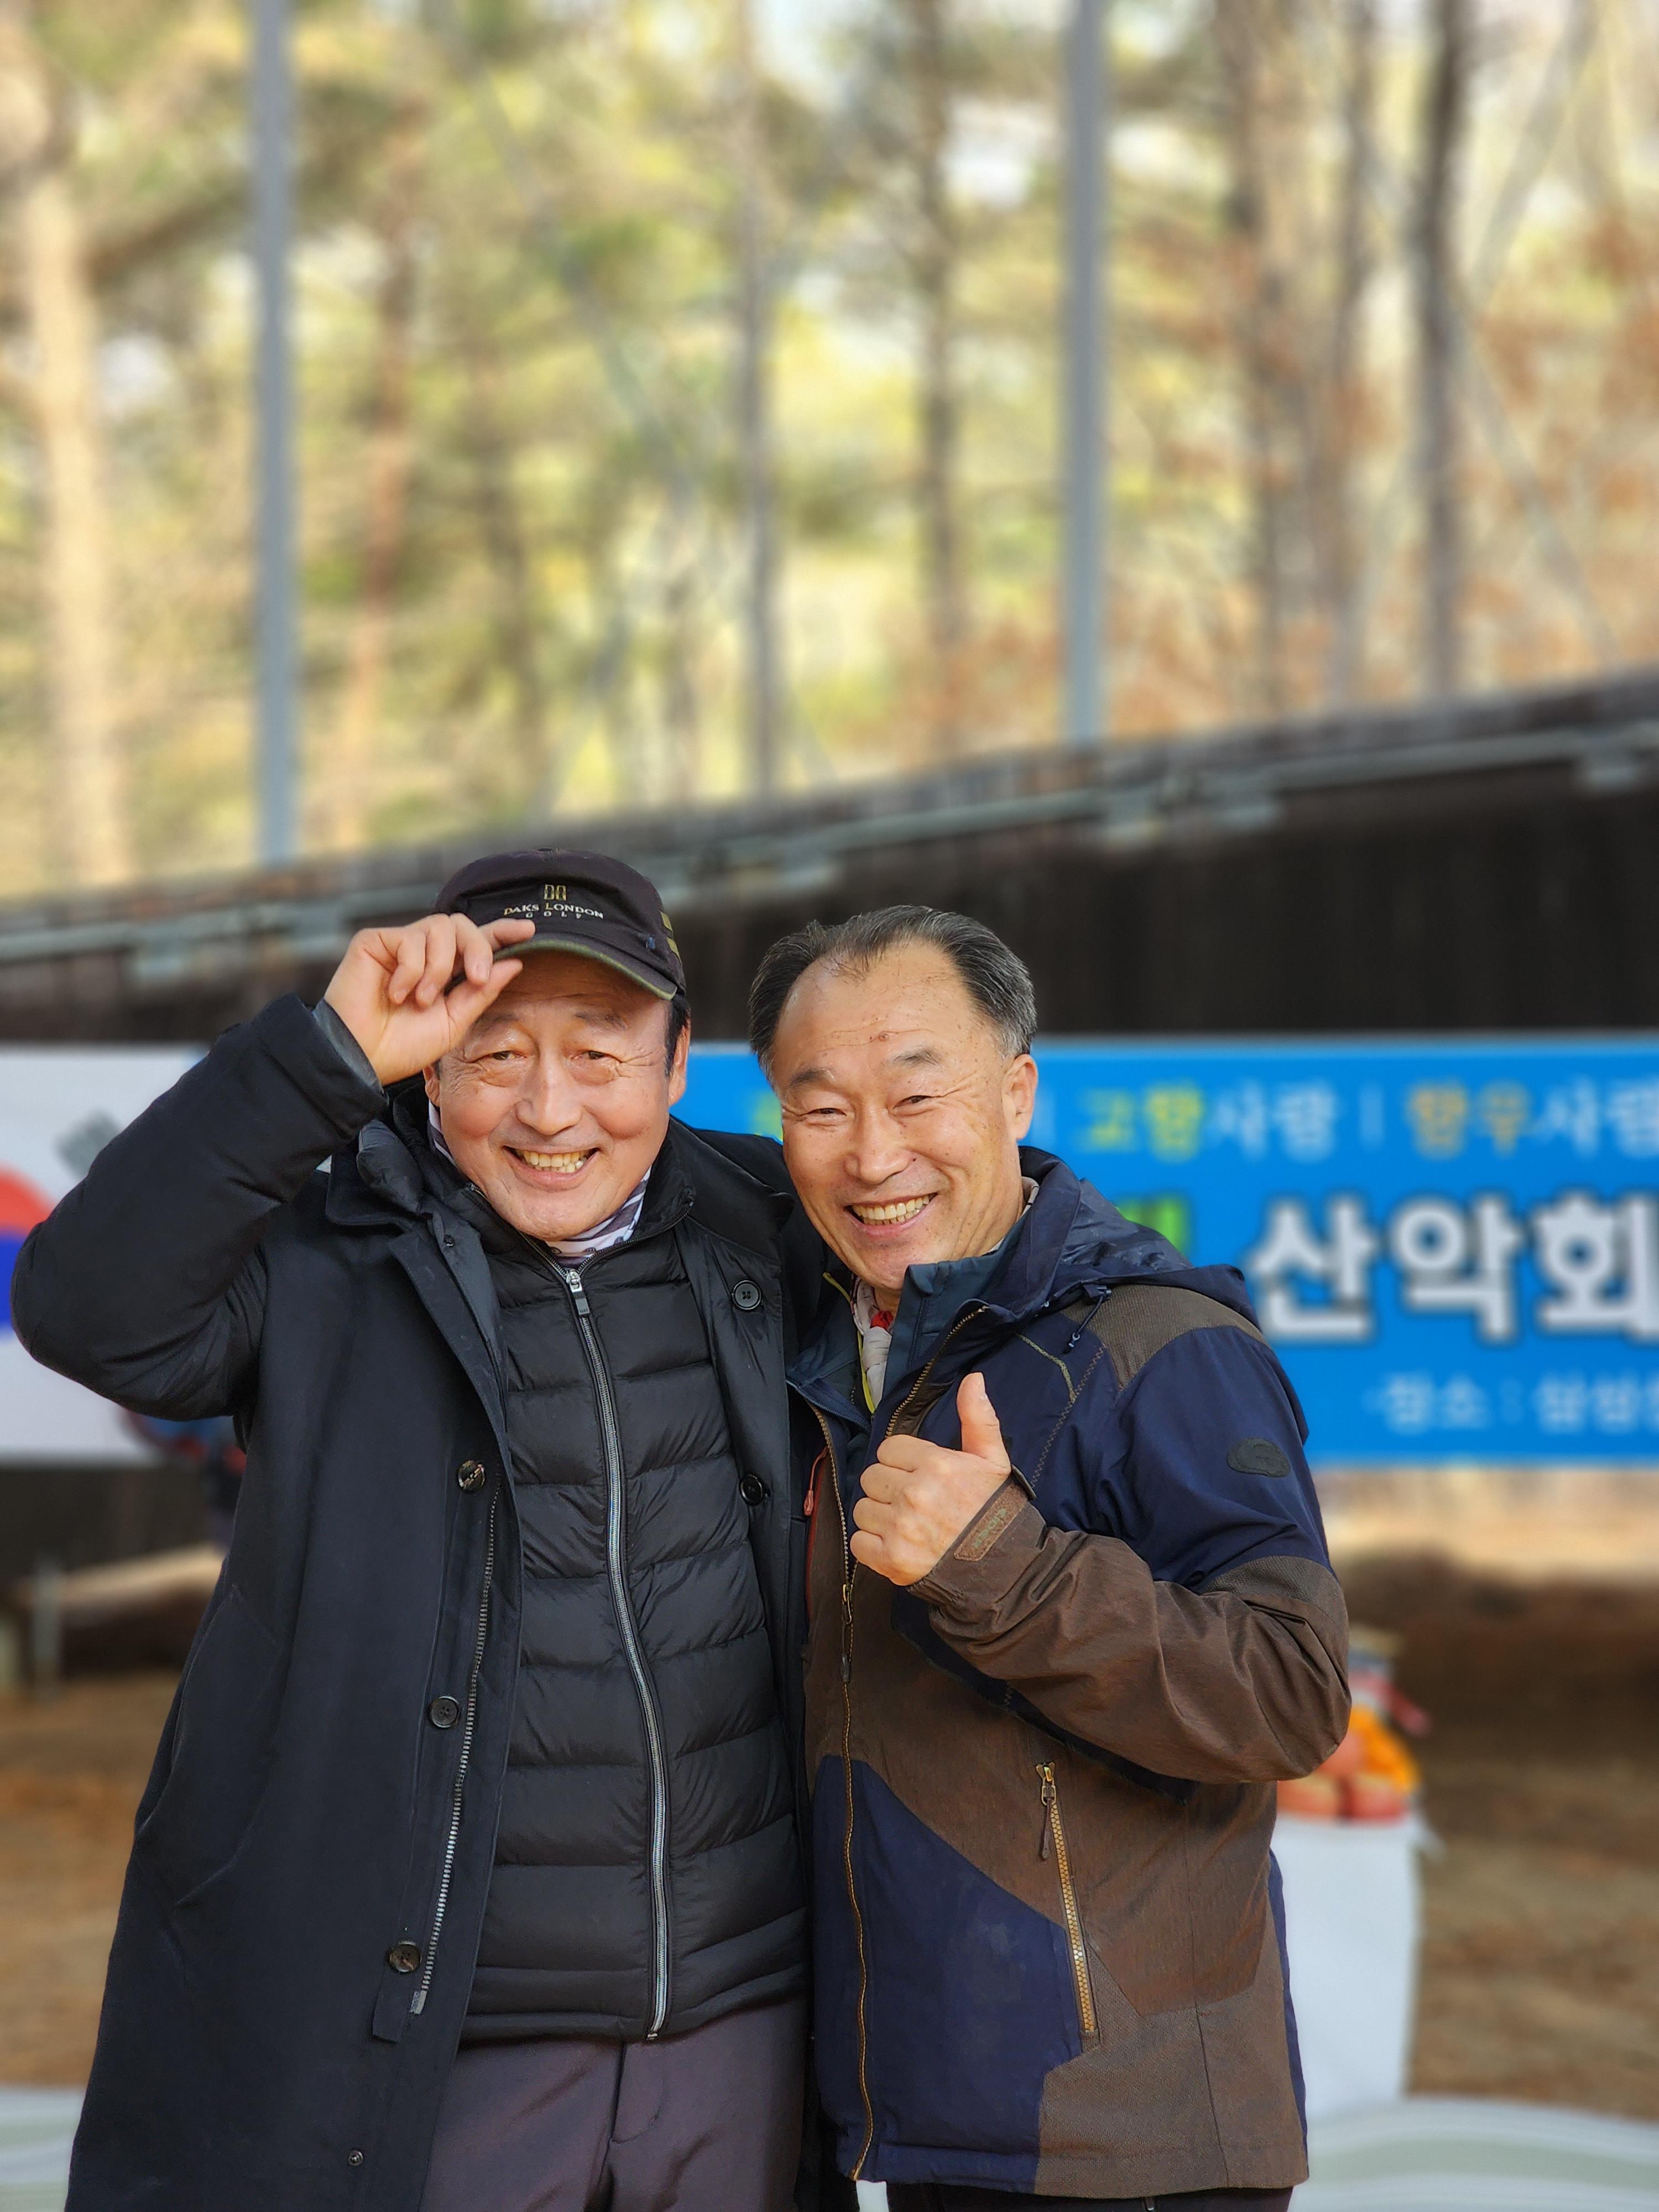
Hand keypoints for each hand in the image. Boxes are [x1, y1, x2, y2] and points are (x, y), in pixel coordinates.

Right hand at [323, 914, 536, 1083]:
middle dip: (478, 948)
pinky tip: (395, 994)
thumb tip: (513, 962)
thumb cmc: (402, 1045)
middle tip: (476, 978)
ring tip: (421, 1000)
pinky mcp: (374, 941)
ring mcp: (398, 945)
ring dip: (439, 968)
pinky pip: (409, 940)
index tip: (529, 931)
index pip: (477, 941)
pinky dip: (410, 971)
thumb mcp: (454, 1022)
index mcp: (445, 972)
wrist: (361, 1058)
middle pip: (462, 924)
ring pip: (440, 928)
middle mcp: (424, 954)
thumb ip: (481, 992)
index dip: (502, 931)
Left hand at [850, 1371, 1011, 1586]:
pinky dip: (871, 1545)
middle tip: (913, 1502)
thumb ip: (977, 1418)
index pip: (888, 1449)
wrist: (1003, 1569)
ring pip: (862, 1509)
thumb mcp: (992, 1461)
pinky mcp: (890, 1559)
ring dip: (879, 1516)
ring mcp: (900, 1528)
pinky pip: (858, 1542)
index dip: (901, 1462)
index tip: (918, 1476)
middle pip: (871, 1477)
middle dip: (889, 1487)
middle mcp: (914, 1493)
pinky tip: (895, 1544)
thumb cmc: (994, 1512)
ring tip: (906, 1525)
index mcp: (935, 1464)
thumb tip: (972, 1379)